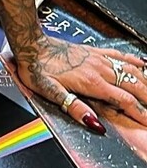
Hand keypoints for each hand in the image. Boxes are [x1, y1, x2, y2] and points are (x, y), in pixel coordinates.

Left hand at [12, 38, 146, 130]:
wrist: (32, 44)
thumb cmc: (38, 68)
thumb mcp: (50, 92)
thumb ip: (74, 108)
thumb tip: (94, 123)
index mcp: (91, 82)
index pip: (124, 100)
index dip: (139, 112)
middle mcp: (99, 69)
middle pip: (133, 85)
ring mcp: (99, 59)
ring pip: (131, 70)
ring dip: (146, 82)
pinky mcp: (95, 51)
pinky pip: (120, 55)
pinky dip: (135, 60)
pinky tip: (144, 64)